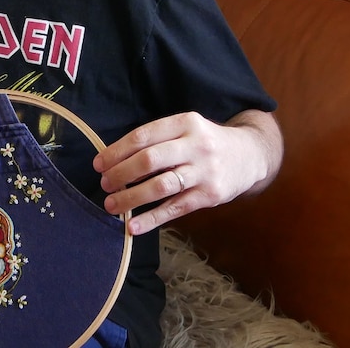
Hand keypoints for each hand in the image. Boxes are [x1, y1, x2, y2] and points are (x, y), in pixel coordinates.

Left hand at [93, 109, 281, 235]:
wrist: (250, 155)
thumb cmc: (205, 142)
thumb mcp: (186, 129)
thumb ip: (157, 140)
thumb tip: (115, 161)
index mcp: (185, 122)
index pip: (143, 136)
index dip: (117, 151)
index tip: (99, 164)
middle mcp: (196, 145)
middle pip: (150, 160)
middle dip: (121, 173)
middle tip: (104, 184)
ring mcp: (205, 171)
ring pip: (161, 186)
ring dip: (131, 198)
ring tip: (111, 205)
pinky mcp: (211, 195)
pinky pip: (176, 209)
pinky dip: (152, 219)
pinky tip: (133, 226)